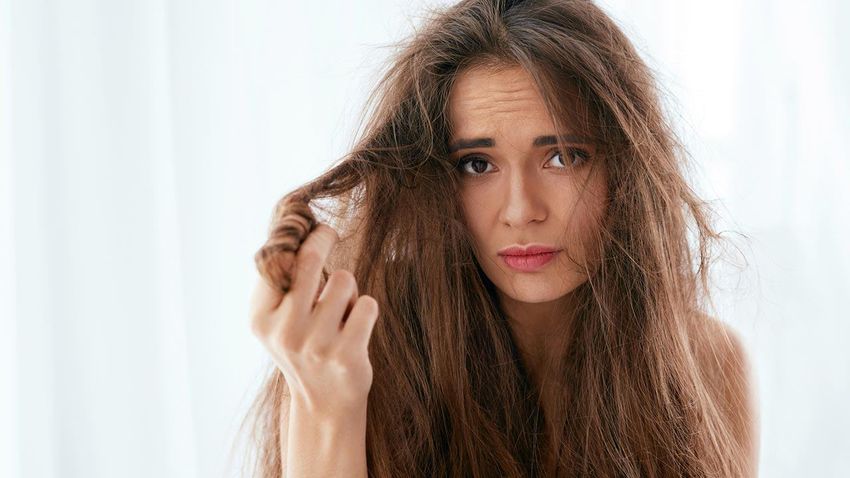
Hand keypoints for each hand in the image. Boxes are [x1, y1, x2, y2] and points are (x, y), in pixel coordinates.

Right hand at [250, 223, 379, 417]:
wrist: (324, 403)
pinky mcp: (347, 355)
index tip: (313, 226)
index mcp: (261, 318)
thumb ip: (281, 281)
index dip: (299, 235)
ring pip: (344, 279)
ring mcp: (316, 345)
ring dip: (348, 288)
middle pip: (309, 259)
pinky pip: (367, 304)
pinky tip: (355, 328)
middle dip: (323, 238)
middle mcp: (284, 331)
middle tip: (329, 232)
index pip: (277, 259)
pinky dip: (366, 309)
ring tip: (341, 310)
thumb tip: (295, 227)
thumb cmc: (304, 345)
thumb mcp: (278, 319)